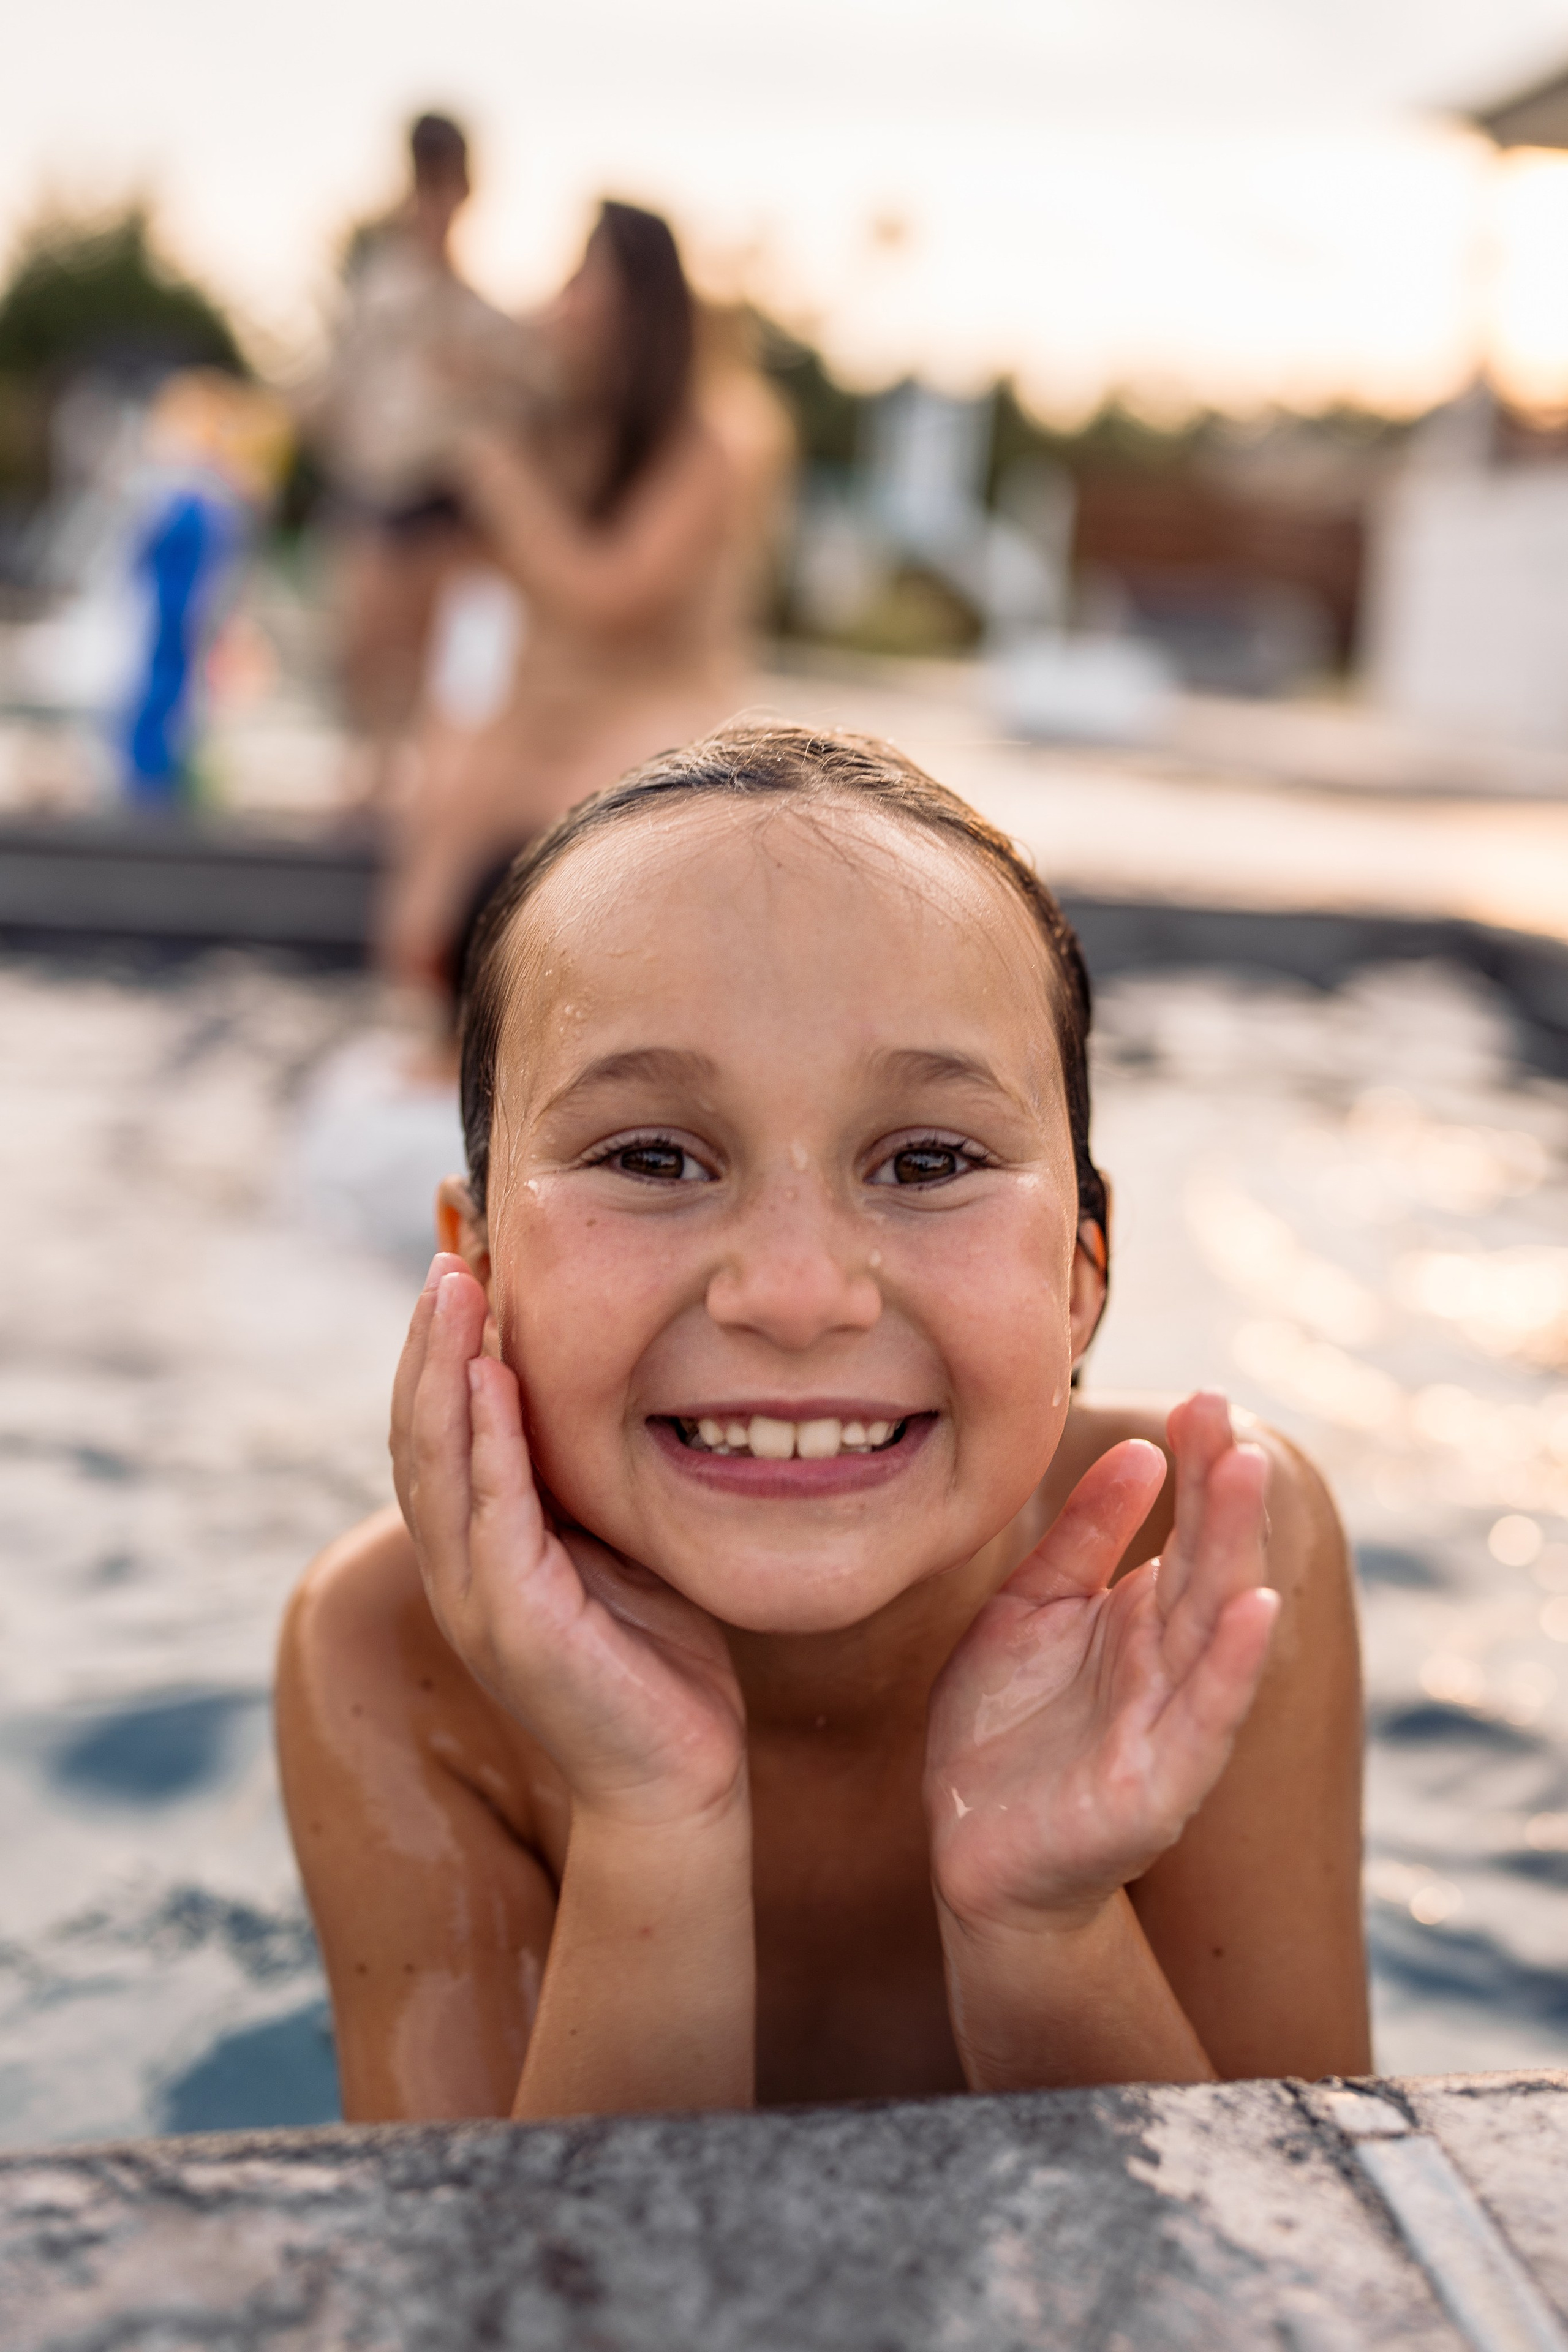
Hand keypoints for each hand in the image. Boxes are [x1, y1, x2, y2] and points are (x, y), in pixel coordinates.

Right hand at [391, 1256, 746, 1828]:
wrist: (678, 1777)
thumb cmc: (656, 1660)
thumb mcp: (613, 1545)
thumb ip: (580, 1481)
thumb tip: (591, 1391)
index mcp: (477, 1549)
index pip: (438, 1433)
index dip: (441, 1351)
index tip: (462, 1267)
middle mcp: (459, 1570)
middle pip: (418, 1434)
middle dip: (429, 1340)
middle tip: (446, 1256)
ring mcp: (476, 1600)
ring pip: (435, 1463)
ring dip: (441, 1369)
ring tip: (454, 1289)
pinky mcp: (513, 1626)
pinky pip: (491, 1514)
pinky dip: (486, 1440)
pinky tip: (490, 1378)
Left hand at [925, 1393, 1276, 1932]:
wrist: (972, 1851)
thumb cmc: (1003, 1730)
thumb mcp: (1029, 1611)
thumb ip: (1083, 1538)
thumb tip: (1140, 1451)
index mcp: (1140, 1617)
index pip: (1184, 1528)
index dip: (1196, 1464)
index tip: (1201, 1396)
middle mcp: (1167, 1663)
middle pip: (1207, 1562)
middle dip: (1220, 1489)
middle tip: (1225, 1413)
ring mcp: (1168, 1722)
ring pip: (1214, 1624)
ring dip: (1236, 1550)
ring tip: (1247, 1475)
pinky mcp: (1157, 1786)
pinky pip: (1205, 1719)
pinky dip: (1233, 1665)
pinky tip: (1255, 1609)